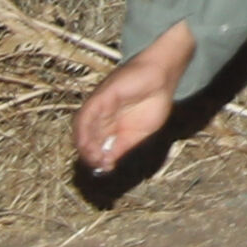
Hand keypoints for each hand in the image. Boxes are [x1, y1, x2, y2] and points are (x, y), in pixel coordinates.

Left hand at [75, 27, 189, 175]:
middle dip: (90, 154)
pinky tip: (88, 143)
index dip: (97, 157)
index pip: (96, 144)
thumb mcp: (140, 134)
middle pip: (87, 138)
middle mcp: (100, 117)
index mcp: (110, 125)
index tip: (104, 168)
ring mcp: (99, 107)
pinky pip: (86, 116)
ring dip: (85, 145)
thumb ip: (123, 147)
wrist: (163, 77)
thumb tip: (108, 163)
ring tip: (93, 157)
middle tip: (98, 165)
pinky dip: (84, 131)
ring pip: (83, 128)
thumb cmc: (155, 102)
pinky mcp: (100, 98)